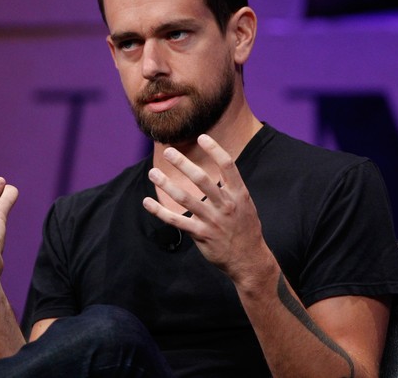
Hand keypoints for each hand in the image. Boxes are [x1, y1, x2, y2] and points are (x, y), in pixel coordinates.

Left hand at [142, 134, 273, 286]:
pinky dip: (160, 211)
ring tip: (153, 173)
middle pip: (201, 179)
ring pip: (185, 198)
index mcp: (238, 194)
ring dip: (167, 184)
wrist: (249, 259)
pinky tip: (148, 203)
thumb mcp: (245, 204)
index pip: (227, 166)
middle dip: (183, 163)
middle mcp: (225, 205)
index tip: (202, 137)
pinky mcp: (201, 234)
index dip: (215, 150)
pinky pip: (176, 221)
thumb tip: (217, 168)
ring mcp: (212, 220)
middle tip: (169, 151)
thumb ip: (231, 187)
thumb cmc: (245, 228)